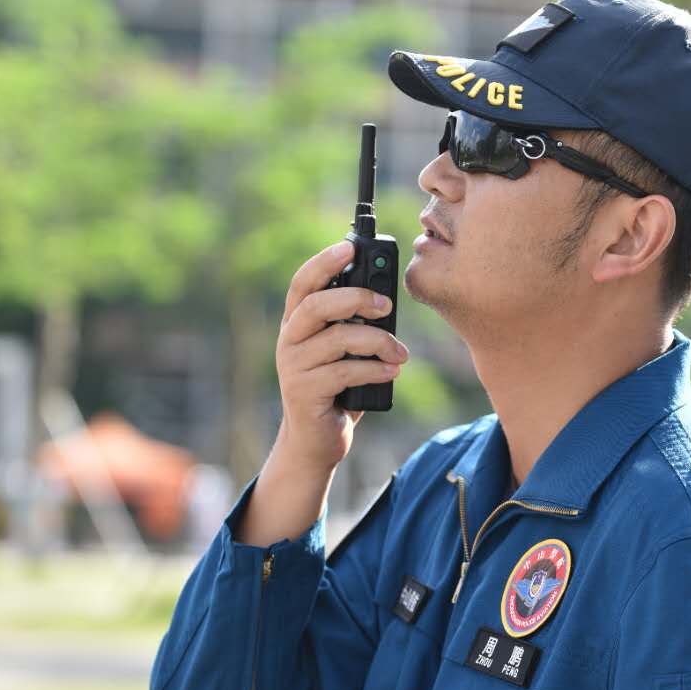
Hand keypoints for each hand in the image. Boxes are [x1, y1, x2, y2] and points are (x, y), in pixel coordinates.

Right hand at [277, 239, 408, 472]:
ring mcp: (293, 367)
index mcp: (298, 323)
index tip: (349, 247)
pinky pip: (344, 372)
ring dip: (377, 341)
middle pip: (317, 304)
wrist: (316, 442)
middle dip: (355, 298)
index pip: (303, 283)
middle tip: (386, 305)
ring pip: (337, 339)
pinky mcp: (304, 393)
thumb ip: (355, 325)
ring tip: (400, 353)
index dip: (324, 262)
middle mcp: (290, 340)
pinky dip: (374, 369)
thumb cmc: (337, 389)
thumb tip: (385, 299)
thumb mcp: (345, 352)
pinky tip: (392, 371)